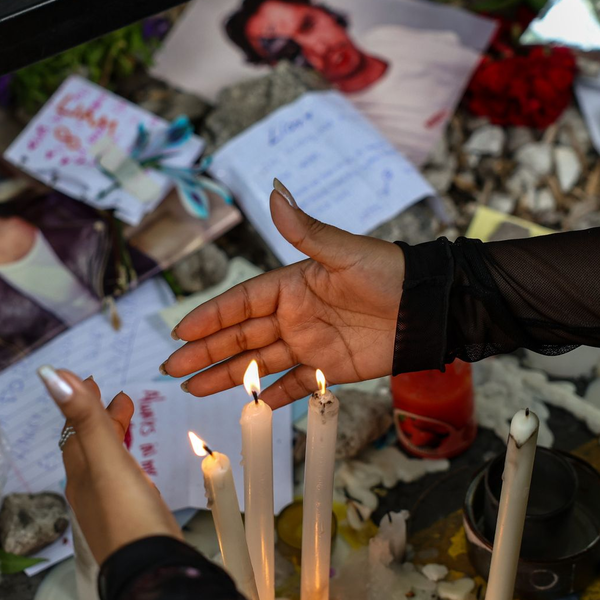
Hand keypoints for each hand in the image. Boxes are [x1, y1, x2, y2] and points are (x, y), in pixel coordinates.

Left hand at [39, 366, 181, 561]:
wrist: (149, 571)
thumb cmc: (128, 518)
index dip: (81, 402)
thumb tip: (50, 374)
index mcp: (81, 472)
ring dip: (112, 436)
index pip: (75, 429)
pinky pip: (121, 480)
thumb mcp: (106, 460)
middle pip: (89, 444)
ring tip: (126, 420)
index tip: (91, 378)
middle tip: (115, 395)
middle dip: (98, 416)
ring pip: (104, 462)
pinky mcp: (129, 519)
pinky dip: (125, 461)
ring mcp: (109, 506)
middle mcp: (89, 488)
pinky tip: (136, 468)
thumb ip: (84, 418)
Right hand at [162, 181, 403, 407]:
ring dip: (225, 376)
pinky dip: (271, 397)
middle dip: (204, 352)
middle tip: (170, 368)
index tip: (180, 331)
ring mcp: (309, 343)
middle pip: (240, 336)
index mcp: (291, 285)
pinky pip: (293, 385)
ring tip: (191, 388)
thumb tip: (275, 192)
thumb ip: (305, 230)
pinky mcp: (328, 368)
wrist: (429, 308)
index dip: (209, 317)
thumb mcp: (344, 252)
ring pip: (257, 364)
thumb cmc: (390, 272)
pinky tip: (247, 407)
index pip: (240, 303)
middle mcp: (294, 315)